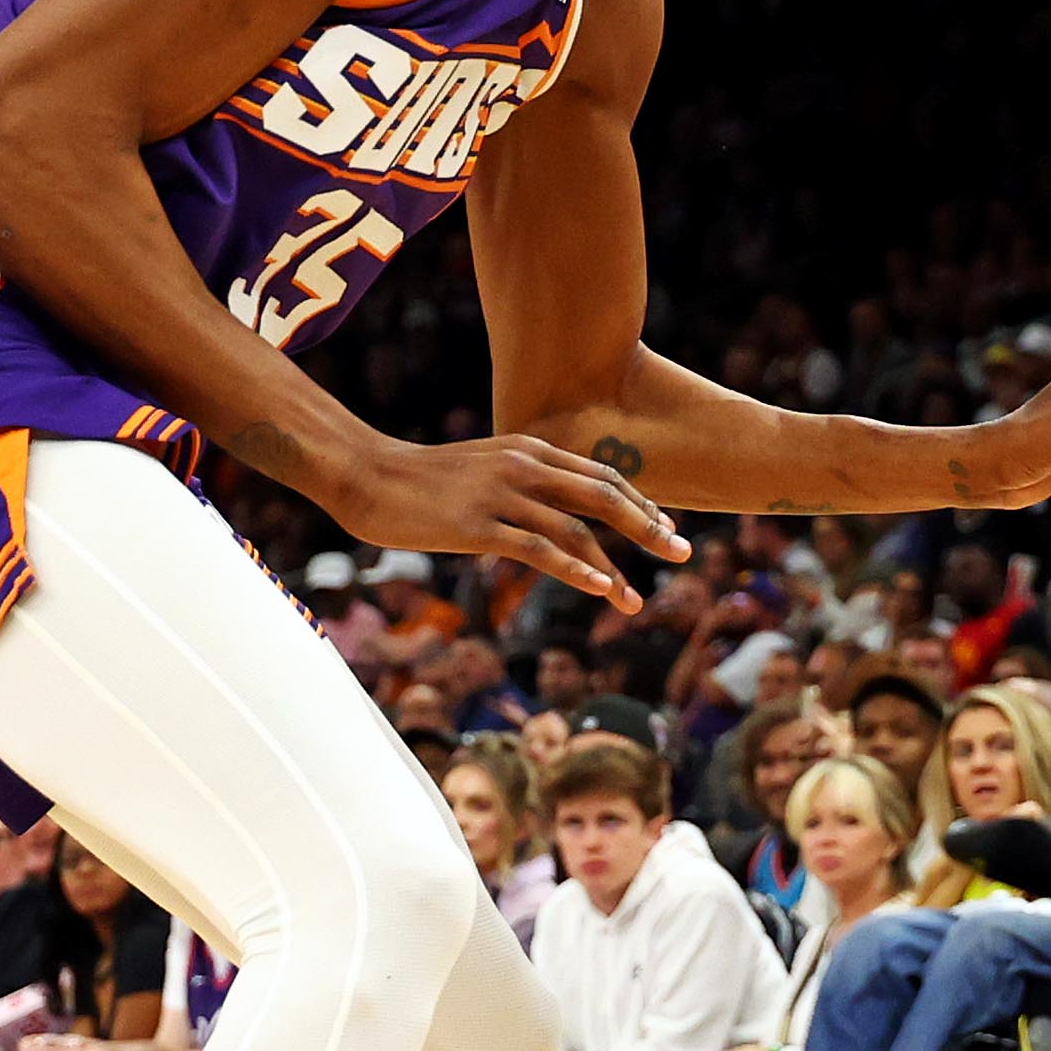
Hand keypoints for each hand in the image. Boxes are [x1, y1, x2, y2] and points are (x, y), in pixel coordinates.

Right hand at [318, 430, 683, 616]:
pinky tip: (599, 588)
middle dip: (649, 528)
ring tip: (636, 600)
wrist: (367, 475)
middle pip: (604, 496)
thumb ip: (524, 484)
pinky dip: (574, 569)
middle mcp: (524, 466)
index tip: (668, 531)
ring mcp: (501, 494)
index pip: (602, 476)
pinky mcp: (477, 524)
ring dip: (614, 567)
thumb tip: (555, 514)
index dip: (641, 504)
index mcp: (530, 450)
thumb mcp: (484, 470)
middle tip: (683, 555)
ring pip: (575, 529)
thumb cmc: (424, 480)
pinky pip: (536, 548)